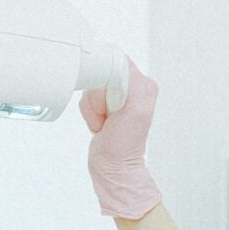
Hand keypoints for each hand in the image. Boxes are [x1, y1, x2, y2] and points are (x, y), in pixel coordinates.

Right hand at [79, 59, 161, 220]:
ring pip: (91, 88)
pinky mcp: (103, 105)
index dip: (106, 82)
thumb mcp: (136, 108)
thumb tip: (116, 64)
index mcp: (143, 84)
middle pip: (100, 75)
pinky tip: (101, 124)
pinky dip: (89, 114)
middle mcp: (131, 87)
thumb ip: (130, 82)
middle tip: (108, 116)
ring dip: (93, 109)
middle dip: (98, 98)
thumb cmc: (125, 144)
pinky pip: (86, 99)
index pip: (115, 63)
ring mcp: (115, 96)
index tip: (111, 102)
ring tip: (105, 122)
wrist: (114, 166)